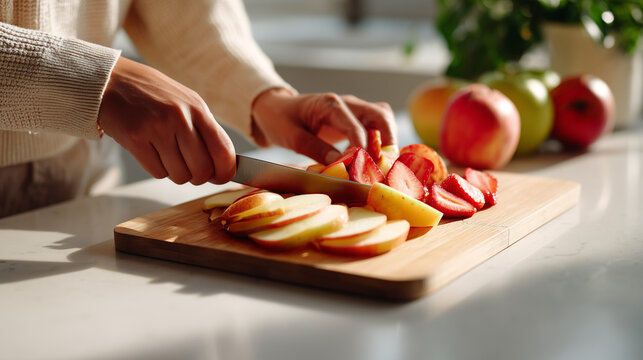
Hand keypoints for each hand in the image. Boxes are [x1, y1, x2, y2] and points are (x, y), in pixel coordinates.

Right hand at [98, 57, 235, 184]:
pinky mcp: (135, 139)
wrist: (111, 81)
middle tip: (189, 168)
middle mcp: (180, 117)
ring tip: (167, 155)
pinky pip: (158, 172)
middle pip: (202, 169)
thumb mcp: (186, 103)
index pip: (223, 151)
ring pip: (180, 175)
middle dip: (198, 177)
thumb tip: (223, 167)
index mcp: (198, 108)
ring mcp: (157, 128)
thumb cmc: (153, 95)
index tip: (221, 177)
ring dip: (176, 173)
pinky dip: (157, 169)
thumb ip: (205, 131)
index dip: (225, 171)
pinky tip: (151, 151)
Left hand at [251, 88, 397, 163]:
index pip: (356, 126)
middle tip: (383, 166)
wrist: (276, 109)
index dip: (362, 150)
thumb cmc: (280, 120)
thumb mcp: (292, 137)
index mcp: (330, 104)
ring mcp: (353, 109)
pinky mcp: (354, 119)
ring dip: (388, 140)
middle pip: (380, 114)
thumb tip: (341, 163)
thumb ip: (316, 149)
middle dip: (387, 141)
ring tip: (383, 164)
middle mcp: (346, 103)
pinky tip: (374, 161)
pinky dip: (381, 141)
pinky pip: (376, 126)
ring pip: (383, 118)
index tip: (360, 171)